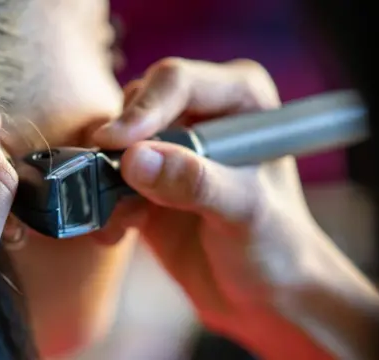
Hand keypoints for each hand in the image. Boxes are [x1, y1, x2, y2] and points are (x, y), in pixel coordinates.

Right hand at [92, 58, 357, 358]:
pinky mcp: (147, 181)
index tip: (115, 144)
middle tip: (113, 183)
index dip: (143, 110)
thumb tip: (134, 158)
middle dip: (118, 146)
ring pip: (113, 142)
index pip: (178, 83)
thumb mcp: (245, 212)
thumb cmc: (275, 247)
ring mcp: (170, 148)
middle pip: (136, 106)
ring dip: (104, 179)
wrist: (262, 294)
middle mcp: (201, 115)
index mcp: (239, 100)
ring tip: (124, 217)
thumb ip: (195, 182)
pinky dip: (103, 204)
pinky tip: (121, 231)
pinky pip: (104, 178)